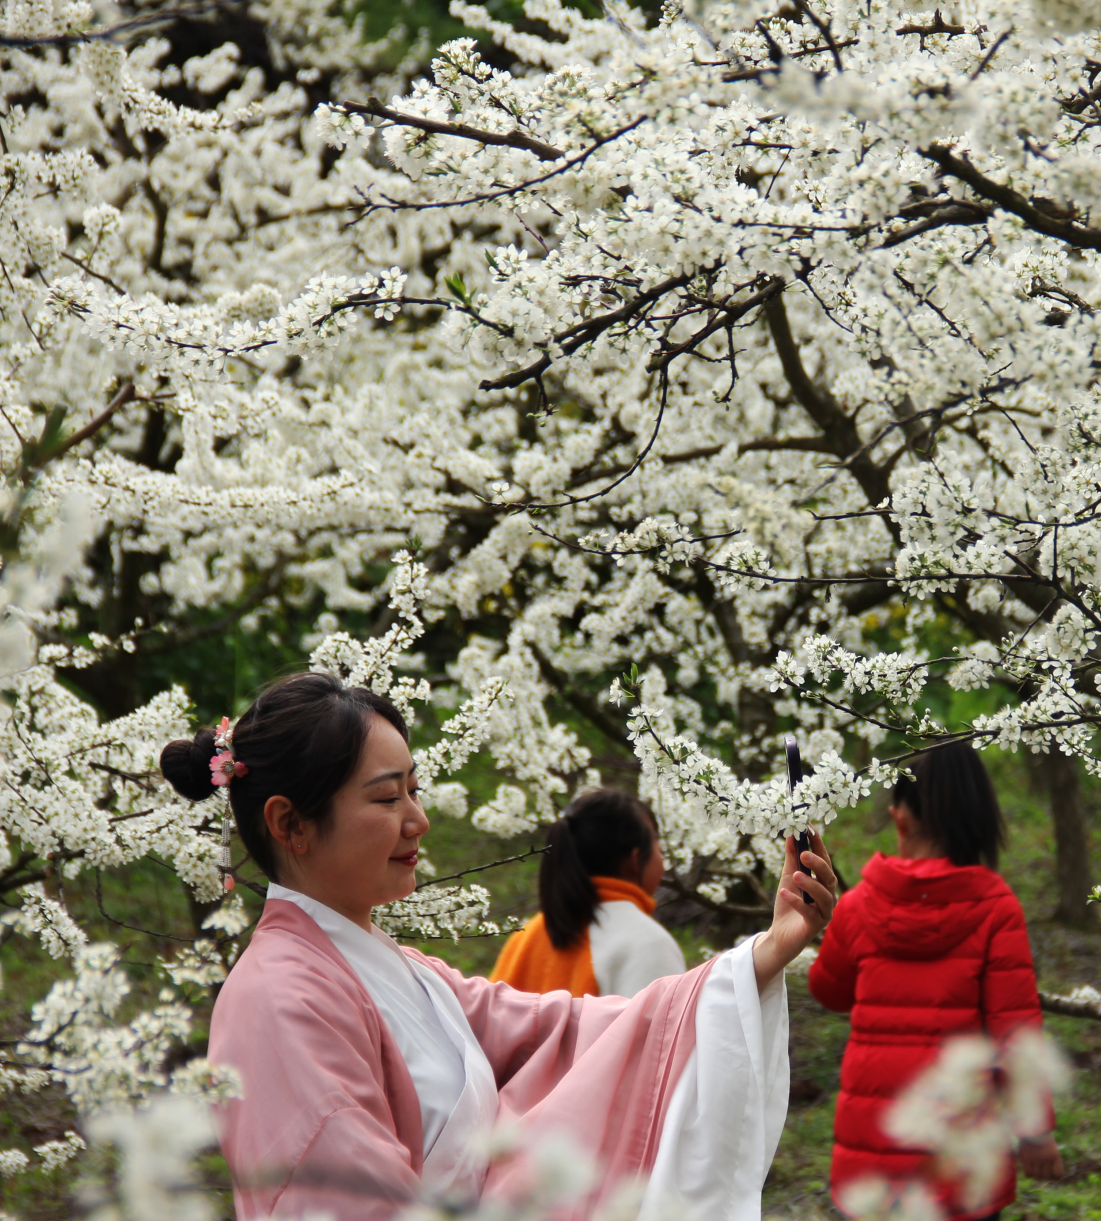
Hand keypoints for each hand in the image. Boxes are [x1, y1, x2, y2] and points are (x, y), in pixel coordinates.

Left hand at [752, 827, 836, 992]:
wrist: (780, 934)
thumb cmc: (789, 902)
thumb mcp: (788, 877)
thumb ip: (791, 858)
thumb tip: (790, 835)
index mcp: (824, 882)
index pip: (825, 860)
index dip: (818, 844)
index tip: (809, 828)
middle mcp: (829, 896)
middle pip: (829, 877)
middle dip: (818, 864)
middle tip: (804, 854)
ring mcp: (825, 912)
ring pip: (823, 896)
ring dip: (810, 884)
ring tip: (796, 875)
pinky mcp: (816, 926)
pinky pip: (808, 912)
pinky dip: (796, 901)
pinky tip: (784, 892)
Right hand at [1018, 1135, 1063, 1179]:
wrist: (1028, 1124)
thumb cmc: (1040, 1134)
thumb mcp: (1051, 1145)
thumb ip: (1052, 1159)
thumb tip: (1052, 1174)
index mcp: (1055, 1155)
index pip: (1058, 1175)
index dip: (1054, 1176)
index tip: (1050, 1173)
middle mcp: (1047, 1158)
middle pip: (1047, 1177)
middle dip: (1044, 1176)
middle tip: (1040, 1172)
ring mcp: (1036, 1158)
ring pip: (1037, 1177)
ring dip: (1036, 1175)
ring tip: (1034, 1170)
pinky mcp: (1026, 1158)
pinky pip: (1028, 1173)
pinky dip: (1028, 1174)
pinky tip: (1028, 1169)